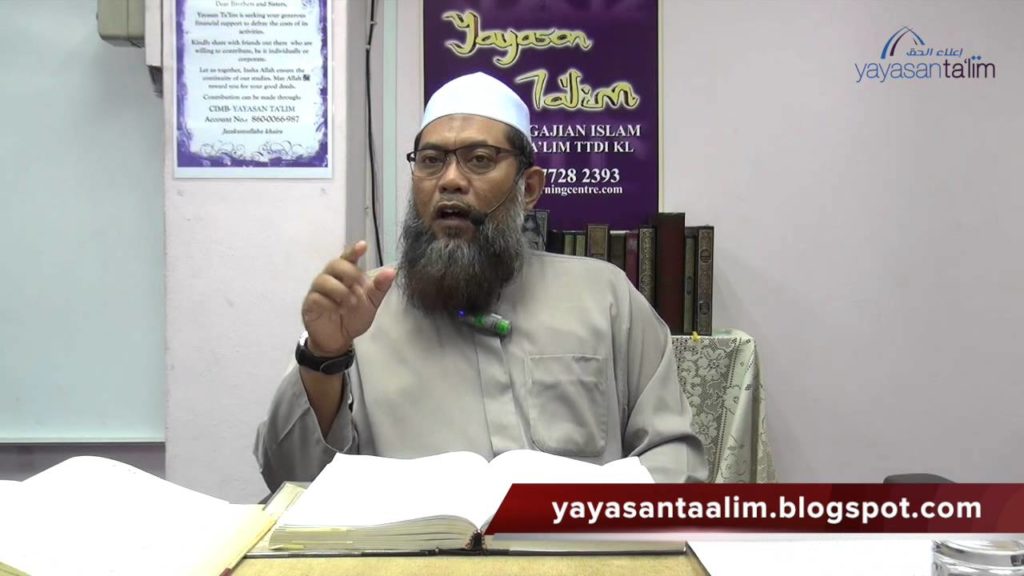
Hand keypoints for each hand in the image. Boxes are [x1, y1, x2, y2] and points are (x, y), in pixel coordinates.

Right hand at [301, 241, 395, 356]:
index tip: (363, 246)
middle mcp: (330, 279)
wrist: (339, 339)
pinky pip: (316, 298)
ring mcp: (318, 291)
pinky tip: (337, 310)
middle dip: (348, 272)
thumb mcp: (371, 303)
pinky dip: (328, 303)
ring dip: (340, 290)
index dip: (354, 251)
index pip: (348, 258)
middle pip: (334, 264)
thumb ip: (379, 288)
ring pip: (323, 280)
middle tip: (358, 286)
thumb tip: (392, 271)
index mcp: (346, 276)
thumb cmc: (354, 317)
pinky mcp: (310, 304)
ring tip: (350, 303)